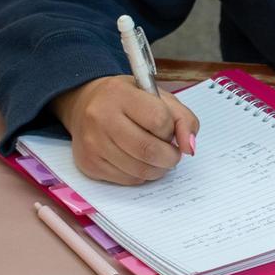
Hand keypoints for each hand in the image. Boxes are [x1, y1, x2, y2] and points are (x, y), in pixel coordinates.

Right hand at [50, 75, 199, 184]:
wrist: (84, 105)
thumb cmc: (127, 100)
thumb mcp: (157, 96)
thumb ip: (182, 118)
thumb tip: (190, 147)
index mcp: (120, 94)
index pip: (159, 120)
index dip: (171, 130)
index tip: (169, 130)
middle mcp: (101, 118)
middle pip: (149, 150)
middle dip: (170, 157)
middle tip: (172, 153)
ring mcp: (92, 143)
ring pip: (140, 170)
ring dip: (158, 169)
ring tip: (157, 157)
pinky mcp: (89, 164)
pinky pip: (127, 180)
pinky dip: (141, 175)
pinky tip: (138, 161)